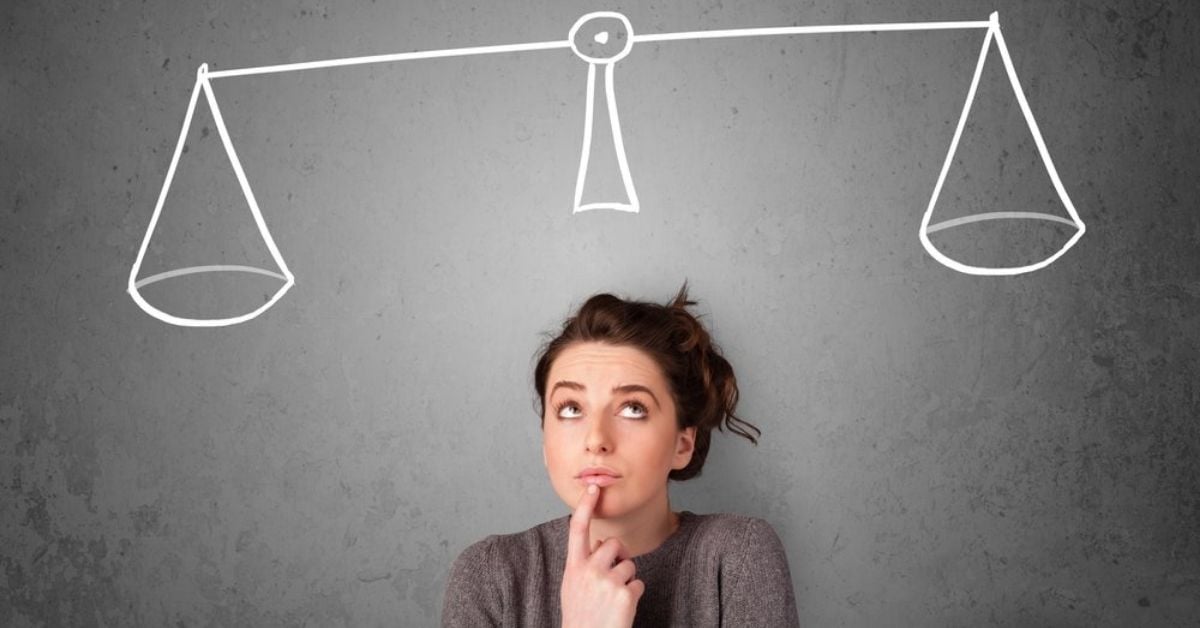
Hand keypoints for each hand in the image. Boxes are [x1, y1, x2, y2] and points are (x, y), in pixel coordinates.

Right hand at [560, 484, 643, 627]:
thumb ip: (584, 564)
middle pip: (613, 544)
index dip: (586, 507)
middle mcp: (589, 571)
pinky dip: (634, 596)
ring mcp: (607, 582)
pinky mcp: (625, 595)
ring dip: (626, 580)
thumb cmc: (581, 616)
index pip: (578, 530)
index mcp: (573, 567)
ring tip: (613, 600)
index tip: (593, 489)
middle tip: (612, 577)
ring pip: (629, 564)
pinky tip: (621, 609)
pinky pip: (638, 584)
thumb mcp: (573, 586)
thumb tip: (602, 545)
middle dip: (619, 556)